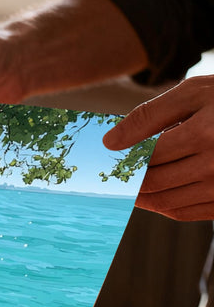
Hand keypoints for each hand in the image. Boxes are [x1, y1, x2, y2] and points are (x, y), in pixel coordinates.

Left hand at [104, 76, 213, 220]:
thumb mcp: (192, 93)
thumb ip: (149, 115)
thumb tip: (109, 142)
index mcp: (204, 134)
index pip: (145, 157)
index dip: (121, 161)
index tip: (103, 162)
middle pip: (152, 182)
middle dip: (127, 180)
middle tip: (109, 177)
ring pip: (164, 202)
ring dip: (139, 197)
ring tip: (125, 186)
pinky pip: (183, 212)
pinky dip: (161, 206)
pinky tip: (151, 195)